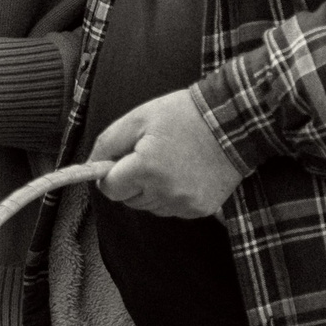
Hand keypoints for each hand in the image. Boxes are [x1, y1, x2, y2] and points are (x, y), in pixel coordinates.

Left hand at [92, 89, 246, 217]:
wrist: (233, 123)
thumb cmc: (183, 116)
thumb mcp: (137, 118)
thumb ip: (107, 144)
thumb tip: (91, 166)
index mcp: (146, 169)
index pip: (110, 189)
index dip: (111, 174)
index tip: (121, 160)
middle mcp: (165, 192)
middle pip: (129, 199)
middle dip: (131, 181)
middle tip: (148, 155)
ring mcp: (185, 204)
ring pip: (149, 206)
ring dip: (151, 190)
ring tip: (169, 162)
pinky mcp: (201, 209)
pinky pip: (172, 209)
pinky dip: (171, 196)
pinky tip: (183, 174)